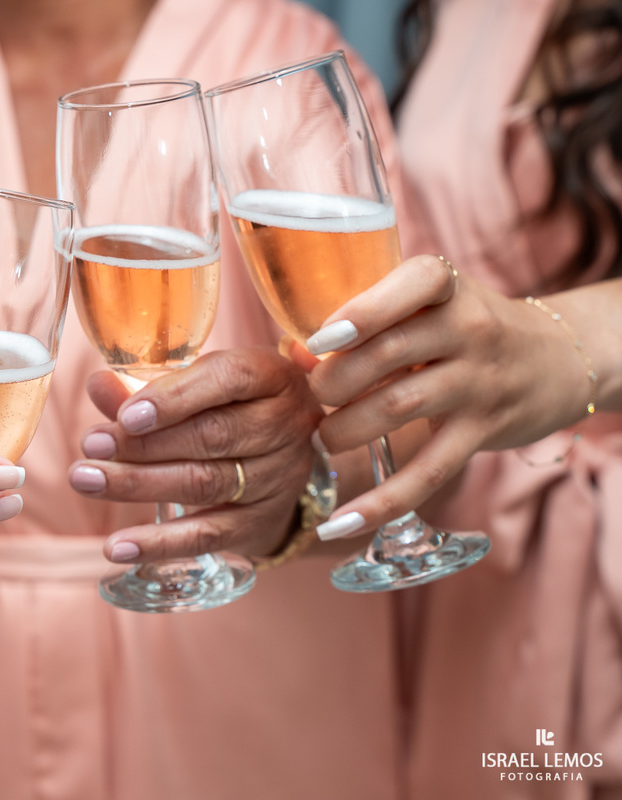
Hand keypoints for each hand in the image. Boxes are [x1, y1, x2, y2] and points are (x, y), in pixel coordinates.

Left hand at [67, 348, 322, 561]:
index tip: (126, 415)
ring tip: (87, 480)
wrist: (282, 459)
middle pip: (211, 436)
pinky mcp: (259, 522)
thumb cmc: (232, 406)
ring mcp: (277, 478)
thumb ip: (149, 388)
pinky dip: (159, 543)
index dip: (175, 397)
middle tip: (91, 446)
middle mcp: (283, 425)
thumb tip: (99, 386)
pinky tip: (117, 547)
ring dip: (139, 484)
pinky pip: (207, 535)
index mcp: (271, 377)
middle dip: (143, 443)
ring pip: (205, 483)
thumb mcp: (201, 384)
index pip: (229, 379)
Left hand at [303, 254, 592, 536]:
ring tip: (325, 438)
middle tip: (315, 395)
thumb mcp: (424, 306)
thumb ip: (362, 323)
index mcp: (447, 286)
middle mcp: (470, 328)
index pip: (418, 281)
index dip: (365, 310)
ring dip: (345, 428)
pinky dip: (381, 501)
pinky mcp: (483, 431)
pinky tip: (340, 524)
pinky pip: (429, 470)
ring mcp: (480, 382)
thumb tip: (290, 351)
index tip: (321, 339)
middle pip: (391, 352)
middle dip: (334, 380)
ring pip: (400, 406)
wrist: (558, 358)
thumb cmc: (461, 326)